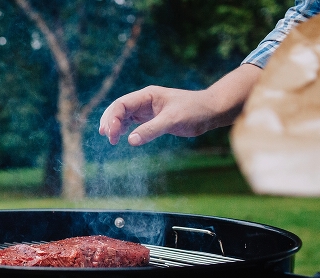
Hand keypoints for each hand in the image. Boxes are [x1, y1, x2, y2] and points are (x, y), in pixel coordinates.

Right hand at [98, 86, 213, 145]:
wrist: (211, 111)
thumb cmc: (194, 111)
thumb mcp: (172, 121)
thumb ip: (151, 130)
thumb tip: (130, 140)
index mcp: (147, 95)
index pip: (121, 104)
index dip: (112, 118)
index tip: (111, 135)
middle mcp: (144, 100)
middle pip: (118, 109)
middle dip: (110, 122)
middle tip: (107, 138)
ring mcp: (147, 109)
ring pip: (123, 115)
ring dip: (115, 126)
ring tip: (111, 140)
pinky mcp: (152, 118)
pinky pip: (132, 122)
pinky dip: (124, 129)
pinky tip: (121, 137)